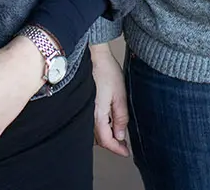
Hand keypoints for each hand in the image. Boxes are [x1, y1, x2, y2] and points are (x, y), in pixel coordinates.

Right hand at [90, 42, 129, 156]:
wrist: (92, 56)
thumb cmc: (105, 71)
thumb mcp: (120, 95)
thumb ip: (120, 117)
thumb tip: (121, 135)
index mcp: (97, 115)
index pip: (106, 140)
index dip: (117, 149)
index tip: (126, 153)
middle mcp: (87, 116)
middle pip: (99, 139)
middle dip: (112, 144)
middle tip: (124, 146)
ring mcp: (84, 110)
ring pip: (94, 132)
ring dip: (105, 136)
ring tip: (118, 134)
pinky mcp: (83, 105)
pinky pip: (90, 123)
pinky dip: (100, 127)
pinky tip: (108, 123)